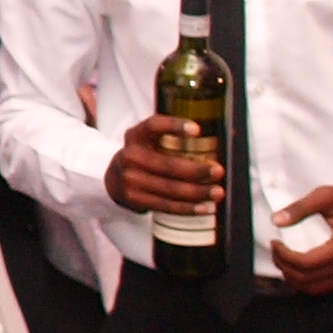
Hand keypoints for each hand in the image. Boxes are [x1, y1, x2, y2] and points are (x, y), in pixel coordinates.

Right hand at [106, 113, 220, 221]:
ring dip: (198, 192)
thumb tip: (211, 141)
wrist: (114, 179)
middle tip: (218, 171)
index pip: (154, 125)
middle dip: (197, 170)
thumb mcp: (148, 140)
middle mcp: (130, 156)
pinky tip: (203, 207)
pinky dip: (187, 208)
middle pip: (168, 165)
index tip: (197, 130)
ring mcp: (130, 179)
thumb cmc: (144, 156)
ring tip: (217, 192)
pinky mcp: (135, 199)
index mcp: (136, 135)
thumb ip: (169, 137)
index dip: (174, 126)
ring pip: (170, 189)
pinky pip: (165, 205)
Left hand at [271, 169, 332, 295]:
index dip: (285, 256)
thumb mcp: (326, 196)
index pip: (307, 263)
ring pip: (314, 289)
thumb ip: (300, 208)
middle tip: (275, 249)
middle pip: (308, 279)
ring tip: (282, 258)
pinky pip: (323, 287)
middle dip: (285, 266)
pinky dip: (305, 281)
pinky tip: (295, 267)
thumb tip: (275, 220)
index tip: (275, 241)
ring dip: (293, 277)